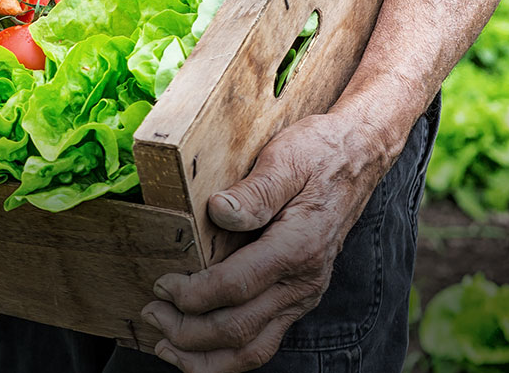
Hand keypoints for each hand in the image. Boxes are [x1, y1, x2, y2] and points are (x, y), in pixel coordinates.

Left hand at [141, 113, 402, 371]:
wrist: (358, 158)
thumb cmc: (317, 155)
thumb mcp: (285, 159)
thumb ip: (255, 191)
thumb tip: (220, 210)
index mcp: (297, 247)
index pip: (237, 286)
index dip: (193, 293)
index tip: (161, 284)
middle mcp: (302, 281)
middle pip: (239, 328)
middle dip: (187, 330)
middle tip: (150, 314)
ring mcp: (300, 296)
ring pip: (252, 349)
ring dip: (203, 357)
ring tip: (164, 345)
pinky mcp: (295, 301)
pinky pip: (261, 343)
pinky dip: (225, 356)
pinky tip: (193, 351)